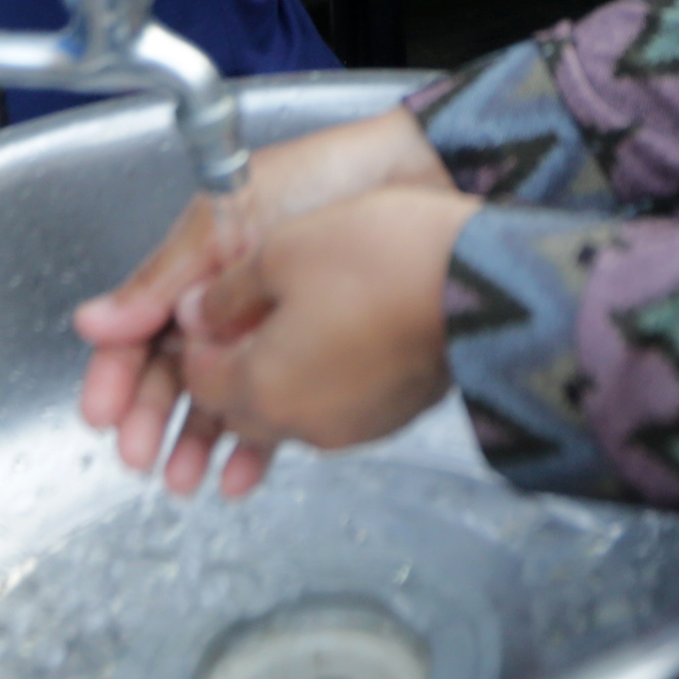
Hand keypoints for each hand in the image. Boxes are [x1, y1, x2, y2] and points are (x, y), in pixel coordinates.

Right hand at [73, 108, 452, 492]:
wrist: (419, 175)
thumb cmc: (323, 180)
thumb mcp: (227, 221)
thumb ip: (163, 279)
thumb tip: (93, 324)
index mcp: (201, 268)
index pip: (142, 330)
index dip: (119, 374)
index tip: (105, 415)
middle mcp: (231, 303)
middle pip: (177, 371)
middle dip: (154, 417)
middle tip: (141, 458)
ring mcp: (275, 330)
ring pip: (224, 396)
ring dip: (200, 439)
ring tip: (186, 478)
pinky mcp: (321, 353)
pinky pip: (281, 405)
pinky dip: (258, 443)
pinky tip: (242, 473)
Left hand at [173, 185, 484, 476]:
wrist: (486, 282)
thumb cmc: (383, 259)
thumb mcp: (281, 251)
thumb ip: (224, 293)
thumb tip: (192, 316)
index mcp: (261, 386)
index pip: (196, 380)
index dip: (193, 342)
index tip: (204, 307)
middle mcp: (301, 423)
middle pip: (238, 406)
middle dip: (228, 370)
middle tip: (236, 323)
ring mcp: (351, 427)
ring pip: (289, 409)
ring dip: (278, 376)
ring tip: (292, 325)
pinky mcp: (392, 416)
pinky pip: (337, 405)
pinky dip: (325, 379)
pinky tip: (340, 336)